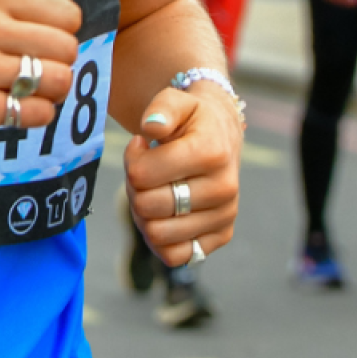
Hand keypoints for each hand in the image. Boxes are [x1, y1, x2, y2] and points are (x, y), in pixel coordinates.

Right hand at [0, 0, 82, 154]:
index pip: (67, 14)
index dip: (59, 32)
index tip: (35, 40)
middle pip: (67, 48)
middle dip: (56, 64)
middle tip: (28, 70)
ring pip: (58, 81)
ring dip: (48, 92)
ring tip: (22, 89)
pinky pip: (37, 113)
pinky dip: (32, 116)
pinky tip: (10, 107)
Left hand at [124, 83, 243, 266]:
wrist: (221, 134)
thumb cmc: (190, 119)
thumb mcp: (176, 101)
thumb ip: (162, 109)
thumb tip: (151, 127)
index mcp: (211, 153)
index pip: (141, 175)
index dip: (131, 160)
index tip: (141, 147)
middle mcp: (224, 188)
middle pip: (146, 207)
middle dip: (135, 189)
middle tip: (145, 172)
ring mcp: (225, 216)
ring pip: (156, 234)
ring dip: (144, 214)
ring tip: (155, 191)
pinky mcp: (221, 236)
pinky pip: (175, 256)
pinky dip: (160, 240)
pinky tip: (163, 215)